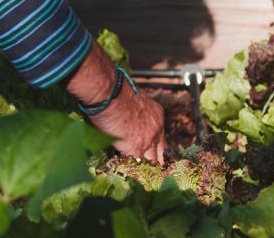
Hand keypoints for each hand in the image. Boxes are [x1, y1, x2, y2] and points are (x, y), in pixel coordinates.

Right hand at [63, 41, 166, 163]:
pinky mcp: (136, 149)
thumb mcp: (134, 102)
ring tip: (143, 179)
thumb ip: (136, 114)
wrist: (112, 95)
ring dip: (145, 168)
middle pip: (160, 152)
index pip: (161, 137)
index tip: (155, 156)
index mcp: (157, 115)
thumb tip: (128, 120)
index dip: (157, 148)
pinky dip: (131, 168)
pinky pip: (135, 163)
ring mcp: (148, 140)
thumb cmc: (116, 94)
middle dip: (156, 162)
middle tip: (154, 172)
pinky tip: (129, 173)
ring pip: (151, 161)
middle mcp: (156, 129)